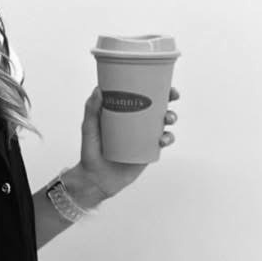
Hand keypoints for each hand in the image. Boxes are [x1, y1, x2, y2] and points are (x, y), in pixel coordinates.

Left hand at [78, 85, 179, 200]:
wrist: (96, 178)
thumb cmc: (90, 151)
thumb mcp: (89, 129)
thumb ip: (91, 110)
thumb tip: (98, 89)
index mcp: (124, 112)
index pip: (141, 95)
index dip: (155, 87)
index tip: (163, 82)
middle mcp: (136, 122)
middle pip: (157, 106)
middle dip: (169, 99)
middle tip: (172, 96)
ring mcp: (143, 136)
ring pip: (163, 123)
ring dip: (171, 117)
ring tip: (167, 120)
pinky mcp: (148, 151)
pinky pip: (163, 142)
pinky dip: (167, 138)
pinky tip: (162, 140)